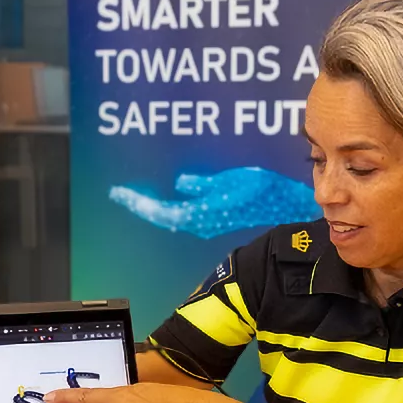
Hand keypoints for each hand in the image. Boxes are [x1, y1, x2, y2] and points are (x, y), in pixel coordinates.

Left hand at [107, 167, 319, 239]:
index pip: (160, 210)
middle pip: (162, 214)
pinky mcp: (212, 217)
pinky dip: (168, 203)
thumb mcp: (228, 181)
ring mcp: (205, 221)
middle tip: (121, 193)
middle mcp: (199, 222)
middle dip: (141, 204)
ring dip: (154, 204)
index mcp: (200, 213)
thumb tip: (180, 184)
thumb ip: (201, 185)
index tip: (119, 193)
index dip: (138, 203)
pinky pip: (183, 211)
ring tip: (137, 194)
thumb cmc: (260, 191)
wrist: (284, 207)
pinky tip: (165, 194)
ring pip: (171, 214)